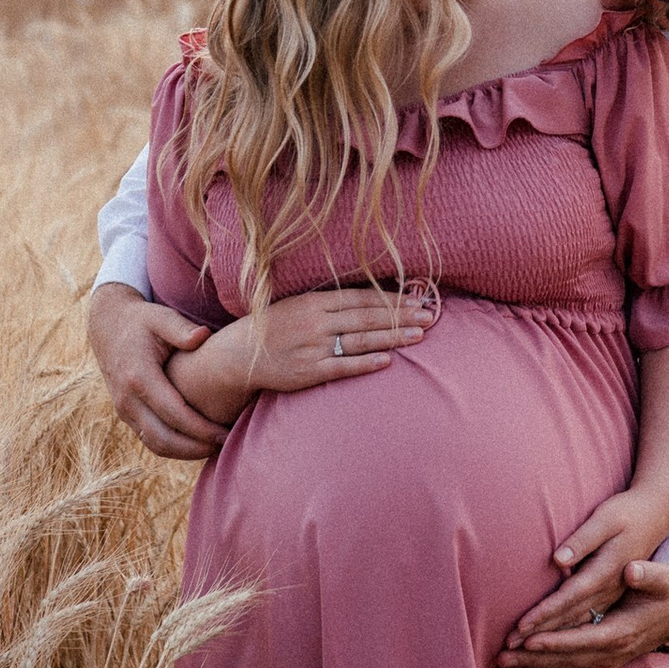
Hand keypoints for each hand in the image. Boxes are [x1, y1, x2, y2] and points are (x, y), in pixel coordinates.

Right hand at [87, 285, 225, 460]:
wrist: (107, 326)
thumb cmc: (143, 320)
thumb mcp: (161, 317)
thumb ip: (182, 329)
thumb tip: (203, 336)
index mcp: (138, 376)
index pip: (173, 414)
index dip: (200, 429)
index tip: (225, 433)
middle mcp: (128, 399)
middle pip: (163, 438)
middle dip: (195, 447)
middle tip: (225, 445)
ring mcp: (124, 409)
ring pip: (155, 444)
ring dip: (185, 452)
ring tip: (214, 447)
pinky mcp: (126, 414)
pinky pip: (149, 439)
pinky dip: (173, 448)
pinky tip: (197, 443)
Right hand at [170, 282, 435, 427]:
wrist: (237, 355)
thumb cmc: (274, 327)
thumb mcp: (298, 304)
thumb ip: (329, 301)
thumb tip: (367, 296)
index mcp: (315, 301)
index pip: (362, 297)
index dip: (393, 298)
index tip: (419, 298)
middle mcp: (316, 321)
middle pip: (368, 317)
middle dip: (402, 315)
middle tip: (431, 315)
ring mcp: (312, 346)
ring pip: (361, 340)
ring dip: (393, 337)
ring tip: (420, 335)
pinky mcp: (308, 371)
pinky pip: (342, 366)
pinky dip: (365, 363)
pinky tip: (388, 361)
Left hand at [496, 553, 668, 667]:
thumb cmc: (666, 591)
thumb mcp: (664, 578)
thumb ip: (650, 574)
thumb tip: (633, 570)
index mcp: (623, 631)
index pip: (583, 639)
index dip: (555, 641)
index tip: (528, 640)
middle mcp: (612, 652)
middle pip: (566, 660)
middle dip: (531, 661)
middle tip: (499, 659)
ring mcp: (606, 661)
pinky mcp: (600, 662)